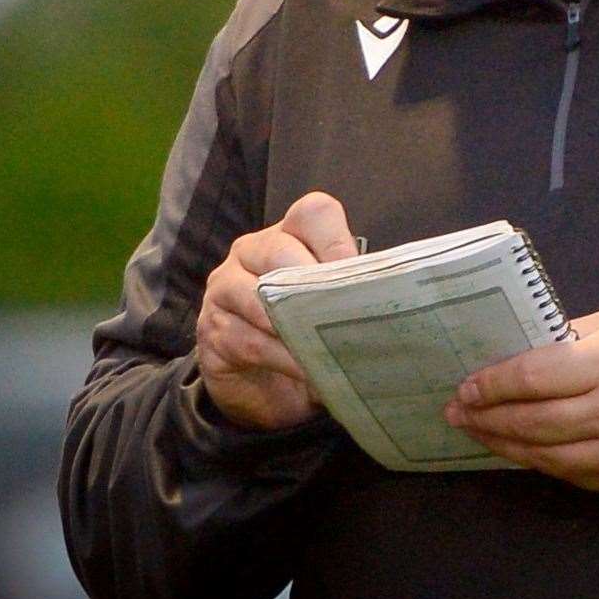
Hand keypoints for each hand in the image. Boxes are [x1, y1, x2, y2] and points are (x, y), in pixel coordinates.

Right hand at [197, 191, 359, 430]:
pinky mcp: (212, 330)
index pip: (312, 213)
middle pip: (280, 250)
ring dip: (294, 326)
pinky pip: (247, 339)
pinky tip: (306, 370)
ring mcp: (225, 288)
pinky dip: (281, 357)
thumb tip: (386, 305)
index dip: (336, 240)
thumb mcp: (330, 309)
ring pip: (257, 295)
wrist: (262, 385)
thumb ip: (348, 296)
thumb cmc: (304, 333)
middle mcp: (251, 251)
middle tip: (342, 315)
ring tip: (326, 350)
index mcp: (289, 234)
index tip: (355, 273)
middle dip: (313, 285)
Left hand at [443, 309, 598, 496]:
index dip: (492, 384)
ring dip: (503, 445)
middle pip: (530, 422)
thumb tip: (522, 354)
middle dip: (485, 418)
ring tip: (477, 433)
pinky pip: (570, 474)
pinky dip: (539, 462)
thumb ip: (573, 341)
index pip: (531, 377)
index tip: (466, 386)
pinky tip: (519, 451)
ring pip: (544, 456)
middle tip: (457, 413)